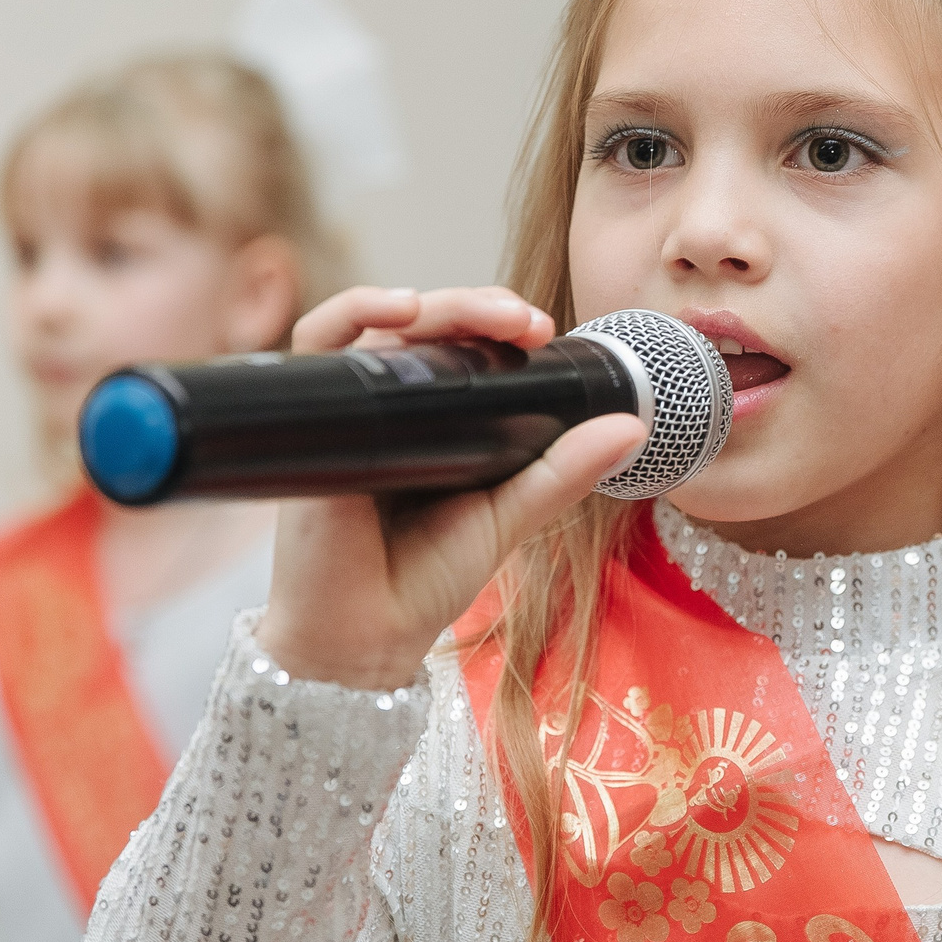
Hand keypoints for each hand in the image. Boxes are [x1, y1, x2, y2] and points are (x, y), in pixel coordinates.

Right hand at [254, 287, 647, 688]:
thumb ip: (564, 470)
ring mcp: (347, 407)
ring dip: (431, 304)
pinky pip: (317, 344)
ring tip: (484, 313)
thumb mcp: (510, 514)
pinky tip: (398, 312)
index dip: (499, 324)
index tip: (542, 329)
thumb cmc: (425, 578)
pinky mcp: (307, 419)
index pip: (462, 344)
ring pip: (379, 324)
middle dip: (476, 307)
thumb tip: (633, 427)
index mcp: (436, 419)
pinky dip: (353, 311)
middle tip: (524, 320)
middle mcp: (390, 405)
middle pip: (425, 326)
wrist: (362, 637)